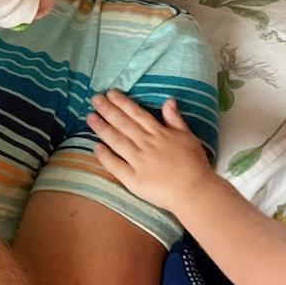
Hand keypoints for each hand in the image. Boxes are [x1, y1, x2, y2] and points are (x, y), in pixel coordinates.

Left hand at [87, 90, 213, 214]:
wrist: (194, 191)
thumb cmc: (194, 164)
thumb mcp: (188, 136)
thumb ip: (175, 119)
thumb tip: (168, 100)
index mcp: (159, 133)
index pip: (137, 114)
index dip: (123, 103)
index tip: (110, 93)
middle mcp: (145, 144)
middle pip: (123, 124)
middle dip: (108, 110)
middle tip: (94, 99)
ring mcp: (137, 161)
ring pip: (117, 141)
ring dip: (102, 128)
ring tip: (90, 117)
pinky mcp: (132, 179)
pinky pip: (115, 165)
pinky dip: (105, 155)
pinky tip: (96, 146)